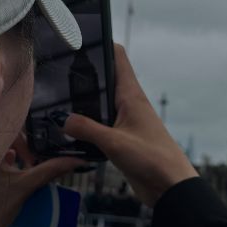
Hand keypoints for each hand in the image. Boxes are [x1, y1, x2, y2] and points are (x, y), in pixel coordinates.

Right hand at [62, 45, 197, 206]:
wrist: (171, 188)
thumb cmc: (153, 160)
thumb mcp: (115, 143)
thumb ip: (87, 129)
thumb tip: (62, 119)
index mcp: (131, 95)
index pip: (118, 58)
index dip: (101, 43)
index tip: (80, 38)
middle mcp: (129, 104)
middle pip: (104, 80)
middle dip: (84, 75)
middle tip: (56, 71)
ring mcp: (125, 121)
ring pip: (100, 104)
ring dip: (83, 103)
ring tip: (55, 100)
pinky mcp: (122, 139)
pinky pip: (100, 125)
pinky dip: (86, 125)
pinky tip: (68, 131)